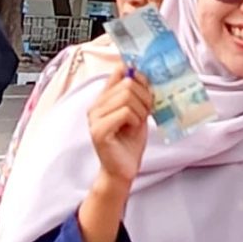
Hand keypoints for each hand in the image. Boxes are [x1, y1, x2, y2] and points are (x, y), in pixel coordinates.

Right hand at [87, 62, 152, 188]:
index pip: (119, 71)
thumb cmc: (130, 142)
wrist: (123, 170)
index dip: (137, 73)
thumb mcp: (138, 112)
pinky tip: (132, 129)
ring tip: (137, 123)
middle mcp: (95, 106)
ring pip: (127, 97)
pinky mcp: (99, 131)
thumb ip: (136, 94)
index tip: (147, 85)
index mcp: (103, 99)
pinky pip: (125, 112)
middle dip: (144, 97)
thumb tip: (140, 71)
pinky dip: (136, 120)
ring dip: (141, 111)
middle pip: (127, 84)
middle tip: (145, 112)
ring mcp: (94, 118)